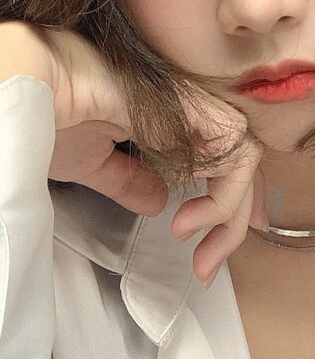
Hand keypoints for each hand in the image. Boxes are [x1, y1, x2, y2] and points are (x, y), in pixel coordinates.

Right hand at [1, 21, 267, 286]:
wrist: (26, 91)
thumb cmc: (50, 114)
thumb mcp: (92, 162)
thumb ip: (130, 181)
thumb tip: (158, 203)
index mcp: (168, 121)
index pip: (225, 163)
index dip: (231, 206)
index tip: (213, 252)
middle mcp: (189, 111)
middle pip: (241, 166)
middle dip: (232, 225)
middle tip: (205, 267)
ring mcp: (195, 105)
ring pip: (245, 159)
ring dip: (228, 214)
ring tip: (193, 244)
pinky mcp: (193, 104)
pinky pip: (233, 149)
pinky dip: (222, 192)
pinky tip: (186, 220)